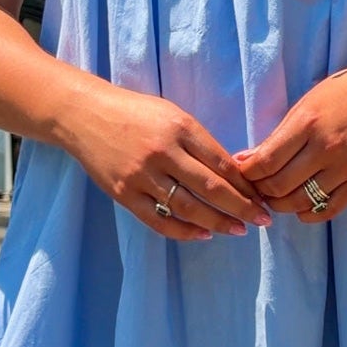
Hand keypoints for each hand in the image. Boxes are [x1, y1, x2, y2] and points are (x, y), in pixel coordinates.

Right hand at [64, 83, 272, 241]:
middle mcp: (162, 152)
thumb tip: (232, 173)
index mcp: (180, 128)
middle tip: (262, 219)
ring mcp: (141, 176)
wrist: (83, 114)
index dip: (245, 184)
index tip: (263, 196)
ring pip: (188, 208)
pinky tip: (202, 234)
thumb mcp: (172, 114)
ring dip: (217, 222)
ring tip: (238, 230)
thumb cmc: (135, 112)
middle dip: (242, 207)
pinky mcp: (123, 194)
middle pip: (211, 188)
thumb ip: (199, 142)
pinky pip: (159, 220)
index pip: (221, 163)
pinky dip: (183, 231)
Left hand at [233, 67, 346, 221]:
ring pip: (302, 201)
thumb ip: (278, 136)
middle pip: (280, 186)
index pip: (266, 161)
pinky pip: (331, 208)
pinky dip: (310, 214)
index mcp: (308, 124)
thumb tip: (246, 161)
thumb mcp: (304, 105)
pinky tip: (299, 210)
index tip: (242, 172)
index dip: (247, 173)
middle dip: (260, 191)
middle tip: (256, 187)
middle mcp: (327, 148)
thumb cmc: (341, 94)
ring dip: (281, 205)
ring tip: (274, 198)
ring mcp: (346, 167)